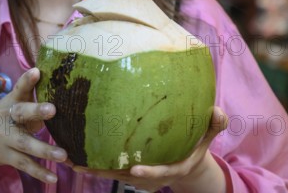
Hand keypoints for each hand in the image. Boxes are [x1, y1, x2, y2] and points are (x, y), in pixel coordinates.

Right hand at [0, 68, 67, 185]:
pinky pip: (24, 164)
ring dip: (44, 150)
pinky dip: (39, 172)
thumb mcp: (13, 105)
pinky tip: (53, 178)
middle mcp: (6, 118)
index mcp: (10, 102)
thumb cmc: (5, 118)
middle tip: (53, 109)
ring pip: (25, 144)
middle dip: (36, 111)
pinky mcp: (7, 157)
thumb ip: (32, 98)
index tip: (37, 72)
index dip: (27, 81)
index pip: (19, 89)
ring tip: (63, 155)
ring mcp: (5, 139)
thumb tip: (64, 90)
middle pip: (21, 114)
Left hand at [72, 107, 227, 191]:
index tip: (135, 171)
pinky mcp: (127, 171)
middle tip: (83, 166)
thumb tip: (218, 110)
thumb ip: (213, 125)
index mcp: (171, 167)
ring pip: (111, 173)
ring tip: (69, 159)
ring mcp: (137, 175)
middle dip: (104, 172)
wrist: (184, 165)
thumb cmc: (194, 146)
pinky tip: (73, 153)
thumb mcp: (207, 137)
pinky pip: (107, 168)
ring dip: (90, 168)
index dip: (148, 174)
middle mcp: (150, 175)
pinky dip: (90, 162)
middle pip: (125, 176)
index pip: (159, 172)